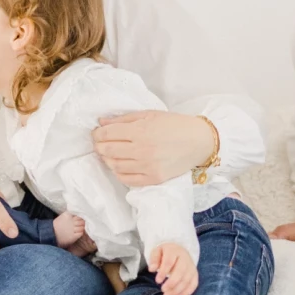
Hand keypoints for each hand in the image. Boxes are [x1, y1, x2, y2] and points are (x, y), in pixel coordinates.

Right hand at [53, 211, 88, 250]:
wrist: (51, 234)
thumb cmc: (57, 225)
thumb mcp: (63, 216)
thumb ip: (70, 214)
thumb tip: (77, 212)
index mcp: (68, 215)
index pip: (79, 215)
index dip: (81, 217)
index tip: (81, 219)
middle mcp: (71, 221)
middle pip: (82, 220)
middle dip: (83, 222)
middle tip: (82, 224)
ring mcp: (72, 229)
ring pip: (82, 227)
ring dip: (83, 227)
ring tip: (81, 228)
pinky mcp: (73, 236)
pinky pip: (81, 233)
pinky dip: (81, 232)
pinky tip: (80, 233)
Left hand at [92, 111, 215, 187]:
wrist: (198, 141)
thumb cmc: (175, 124)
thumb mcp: (150, 114)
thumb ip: (124, 119)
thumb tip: (102, 122)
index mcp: (140, 131)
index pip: (107, 134)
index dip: (97, 134)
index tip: (96, 133)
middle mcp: (142, 150)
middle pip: (108, 151)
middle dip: (99, 146)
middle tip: (100, 143)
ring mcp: (147, 166)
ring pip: (115, 166)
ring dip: (107, 160)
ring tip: (109, 154)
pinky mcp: (153, 179)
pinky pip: (127, 179)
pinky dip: (119, 173)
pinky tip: (120, 166)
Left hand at [148, 242, 197, 294]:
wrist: (178, 251)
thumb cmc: (165, 254)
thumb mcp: (157, 252)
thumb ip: (154, 259)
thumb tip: (152, 269)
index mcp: (174, 251)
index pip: (169, 261)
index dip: (164, 272)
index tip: (157, 281)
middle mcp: (185, 258)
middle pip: (180, 271)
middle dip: (172, 283)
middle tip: (163, 290)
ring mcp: (191, 266)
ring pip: (187, 279)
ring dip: (177, 290)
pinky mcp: (195, 274)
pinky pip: (193, 284)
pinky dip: (186, 292)